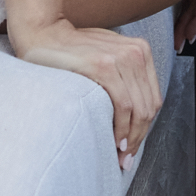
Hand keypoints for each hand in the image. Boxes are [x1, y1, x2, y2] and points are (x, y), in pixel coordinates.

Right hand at [8, 13, 162, 167]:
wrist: (43, 35)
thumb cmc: (72, 53)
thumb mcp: (107, 58)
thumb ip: (124, 80)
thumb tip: (134, 122)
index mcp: (141, 51)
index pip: (153, 99)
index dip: (145, 128)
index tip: (132, 148)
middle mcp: (136, 52)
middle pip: (149, 107)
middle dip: (139, 138)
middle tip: (125, 159)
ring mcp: (121, 58)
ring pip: (139, 109)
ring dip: (131, 138)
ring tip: (119, 155)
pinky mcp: (103, 66)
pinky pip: (123, 105)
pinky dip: (122, 128)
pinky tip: (113, 141)